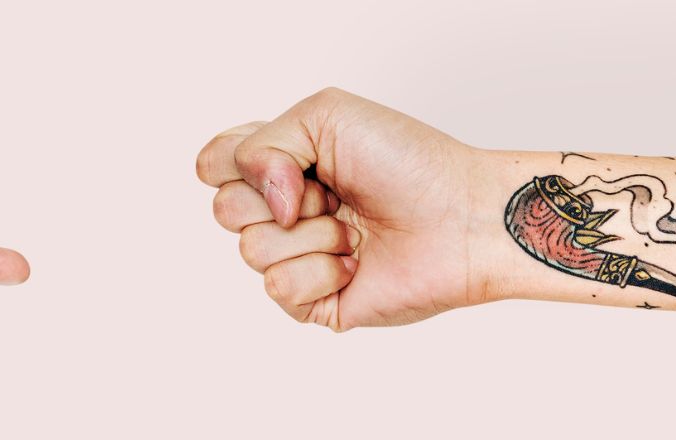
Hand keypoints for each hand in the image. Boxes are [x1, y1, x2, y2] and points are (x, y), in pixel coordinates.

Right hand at [196, 88, 487, 330]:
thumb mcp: (325, 116)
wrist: (462, 216)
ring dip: (311, 233)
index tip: (296, 156)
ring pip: (251, 250)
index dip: (242, 160)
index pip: (213, 164)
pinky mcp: (312, 303)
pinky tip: (356, 264)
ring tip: (354, 230)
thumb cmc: (408, 161)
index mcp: (279, 165)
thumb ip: (261, 143)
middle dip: (280, 195)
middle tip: (334, 193)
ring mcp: (296, 258)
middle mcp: (281, 213)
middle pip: (224, 209)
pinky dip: (321, 270)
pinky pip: (278, 288)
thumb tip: (264, 204)